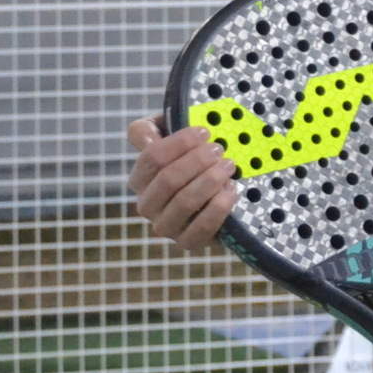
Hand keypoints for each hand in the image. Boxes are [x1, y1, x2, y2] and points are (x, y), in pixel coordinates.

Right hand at [126, 115, 236, 250]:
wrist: (215, 193)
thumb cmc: (190, 158)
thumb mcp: (167, 134)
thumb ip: (148, 130)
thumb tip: (148, 139)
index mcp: (140, 179)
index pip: (152, 158)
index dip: (179, 143)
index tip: (204, 132)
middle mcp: (147, 205)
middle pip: (168, 180)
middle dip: (197, 161)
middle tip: (219, 150)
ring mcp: (166, 227)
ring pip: (184, 202)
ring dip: (209, 181)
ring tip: (229, 166)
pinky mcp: (188, 242)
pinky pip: (201, 227)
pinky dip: (218, 207)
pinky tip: (231, 189)